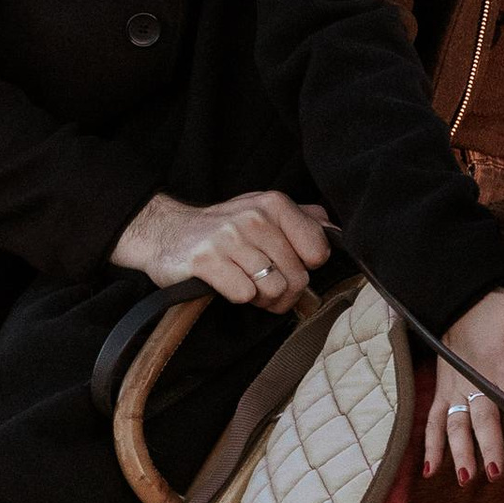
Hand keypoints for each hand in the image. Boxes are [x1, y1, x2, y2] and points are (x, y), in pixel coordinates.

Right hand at [112, 189, 331, 310]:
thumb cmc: (224, 228)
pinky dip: (239, 297)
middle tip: (263, 285)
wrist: (167, 232)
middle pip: (297, 278)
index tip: (288, 266)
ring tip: (247, 285)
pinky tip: (228, 285)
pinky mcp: (206, 261)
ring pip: (273, 289)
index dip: (306, 268)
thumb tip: (335, 230)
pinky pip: (244, 295)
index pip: (318, 252)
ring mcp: (229, 238)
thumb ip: (302, 219)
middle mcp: (254, 217)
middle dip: (283, 292)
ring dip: (261, 298)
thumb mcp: (263, 211)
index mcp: (275, 204)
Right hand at [426, 288, 503, 486]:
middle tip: (495, 472)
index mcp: (499, 362)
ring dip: (460, 452)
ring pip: (456, 425)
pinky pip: (433, 421)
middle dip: (489, 445)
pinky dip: (430, 445)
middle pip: (483, 417)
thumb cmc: (496, 308)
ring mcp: (455, 388)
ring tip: (466, 479)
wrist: (458, 300)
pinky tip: (432, 470)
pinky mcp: (443, 391)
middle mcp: (475, 379)